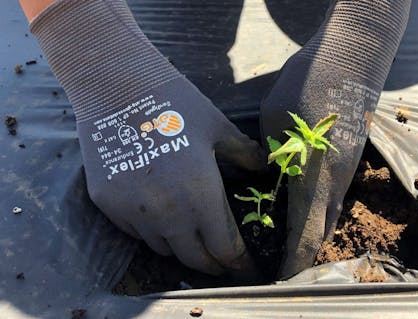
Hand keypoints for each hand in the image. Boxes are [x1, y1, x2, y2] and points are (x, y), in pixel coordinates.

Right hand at [85, 77, 264, 275]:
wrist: (117, 88)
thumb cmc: (176, 104)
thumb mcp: (218, 127)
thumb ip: (245, 154)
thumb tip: (263, 167)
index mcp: (201, 195)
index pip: (225, 248)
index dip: (239, 263)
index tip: (246, 268)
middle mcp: (167, 213)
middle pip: (195, 258)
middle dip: (213, 264)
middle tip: (222, 262)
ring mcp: (134, 212)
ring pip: (163, 248)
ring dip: (182, 247)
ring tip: (191, 235)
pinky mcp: (109, 205)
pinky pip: (136, 231)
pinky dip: (151, 230)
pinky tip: (157, 214)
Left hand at [260, 0, 409, 276]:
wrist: (352, 58)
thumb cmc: (308, 84)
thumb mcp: (275, 119)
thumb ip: (274, 154)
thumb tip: (270, 174)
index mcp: (317, 174)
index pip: (307, 231)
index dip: (295, 260)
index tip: (281, 277)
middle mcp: (337, 180)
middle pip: (322, 230)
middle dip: (303, 253)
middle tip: (278, 264)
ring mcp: (347, 170)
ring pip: (329, 215)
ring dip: (311, 233)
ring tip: (286, 244)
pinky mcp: (349, 159)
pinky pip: (333, 197)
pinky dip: (317, 213)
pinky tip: (299, 210)